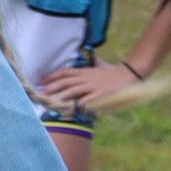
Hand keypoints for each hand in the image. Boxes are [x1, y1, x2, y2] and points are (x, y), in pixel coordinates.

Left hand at [39, 55, 153, 109]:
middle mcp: (86, 78)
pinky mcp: (102, 93)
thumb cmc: (111, 72)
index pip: (64, 72)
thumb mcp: (96, 67)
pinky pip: (90, 98)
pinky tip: (75, 107)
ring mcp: (93, 86)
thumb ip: (86, 68)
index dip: (52, 76)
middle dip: (53, 86)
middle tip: (42, 92)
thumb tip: (80, 64)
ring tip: (53, 100)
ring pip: (75, 90)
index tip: (41, 81)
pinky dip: (83, 102)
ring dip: (63, 95)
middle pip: (66, 81)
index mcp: (84, 72)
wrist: (129, 73)